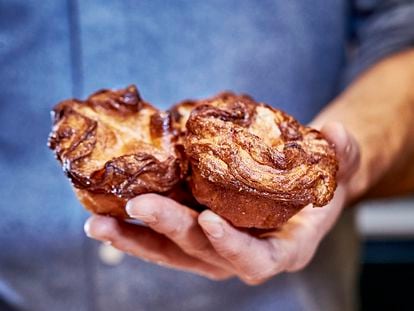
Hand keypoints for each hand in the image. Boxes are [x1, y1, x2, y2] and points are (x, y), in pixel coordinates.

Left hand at [84, 122, 359, 284]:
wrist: (300, 186)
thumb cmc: (320, 180)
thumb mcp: (339, 165)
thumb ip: (342, 152)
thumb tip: (335, 132)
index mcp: (282, 249)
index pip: (256, 260)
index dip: (234, 247)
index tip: (210, 220)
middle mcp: (243, 254)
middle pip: (202, 252)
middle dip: (170, 230)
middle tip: (138, 205)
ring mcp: (214, 247)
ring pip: (173, 252)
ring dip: (136, 239)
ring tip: (99, 223)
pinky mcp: (195, 232)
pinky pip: (162, 238)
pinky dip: (135, 230)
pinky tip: (105, 215)